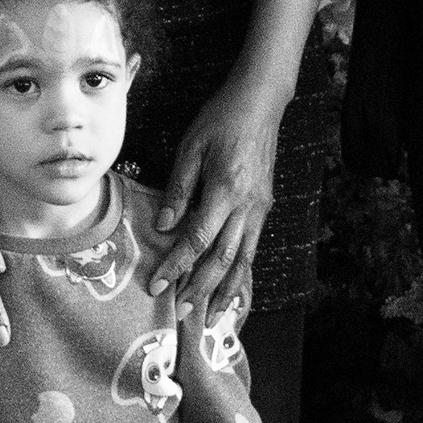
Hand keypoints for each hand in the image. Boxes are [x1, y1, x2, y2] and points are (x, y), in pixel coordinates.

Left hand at [148, 68, 289, 313]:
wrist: (259, 105)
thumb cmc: (220, 121)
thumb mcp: (191, 148)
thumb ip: (177, 189)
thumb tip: (162, 227)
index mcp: (224, 190)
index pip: (197, 238)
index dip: (176, 265)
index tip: (157, 286)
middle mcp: (246, 206)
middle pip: (222, 259)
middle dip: (200, 289)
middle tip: (181, 313)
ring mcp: (259, 209)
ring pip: (243, 260)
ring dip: (225, 291)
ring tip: (210, 317)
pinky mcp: (264, 208)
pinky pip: (253, 249)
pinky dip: (242, 275)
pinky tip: (234, 292)